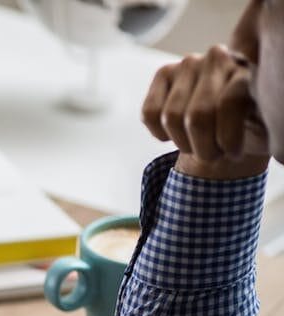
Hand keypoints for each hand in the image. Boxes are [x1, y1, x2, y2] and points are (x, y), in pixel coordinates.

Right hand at [142, 45, 270, 179]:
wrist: (230, 121)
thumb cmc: (251, 127)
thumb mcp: (267, 129)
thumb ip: (264, 122)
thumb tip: (250, 116)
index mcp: (250, 69)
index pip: (229, 104)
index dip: (227, 140)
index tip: (233, 155)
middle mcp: (219, 58)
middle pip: (197, 116)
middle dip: (203, 147)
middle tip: (213, 155)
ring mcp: (189, 63)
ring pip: (171, 117)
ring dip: (184, 144)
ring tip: (198, 145)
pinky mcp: (164, 72)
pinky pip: (150, 114)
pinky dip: (161, 134)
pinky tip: (176, 134)